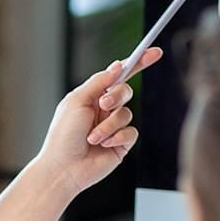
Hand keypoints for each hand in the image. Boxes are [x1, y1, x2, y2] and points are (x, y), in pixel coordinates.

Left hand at [35, 48, 164, 196]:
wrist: (64, 168)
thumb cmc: (63, 135)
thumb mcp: (77, 101)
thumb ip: (99, 82)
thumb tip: (118, 65)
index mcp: (92, 96)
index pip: (118, 75)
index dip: (138, 63)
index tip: (155, 52)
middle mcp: (104, 110)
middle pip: (125, 91)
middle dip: (116, 96)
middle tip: (103, 105)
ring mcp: (114, 126)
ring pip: (127, 113)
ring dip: (109, 125)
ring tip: (93, 137)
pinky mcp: (121, 143)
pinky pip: (131, 132)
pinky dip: (118, 137)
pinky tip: (104, 144)